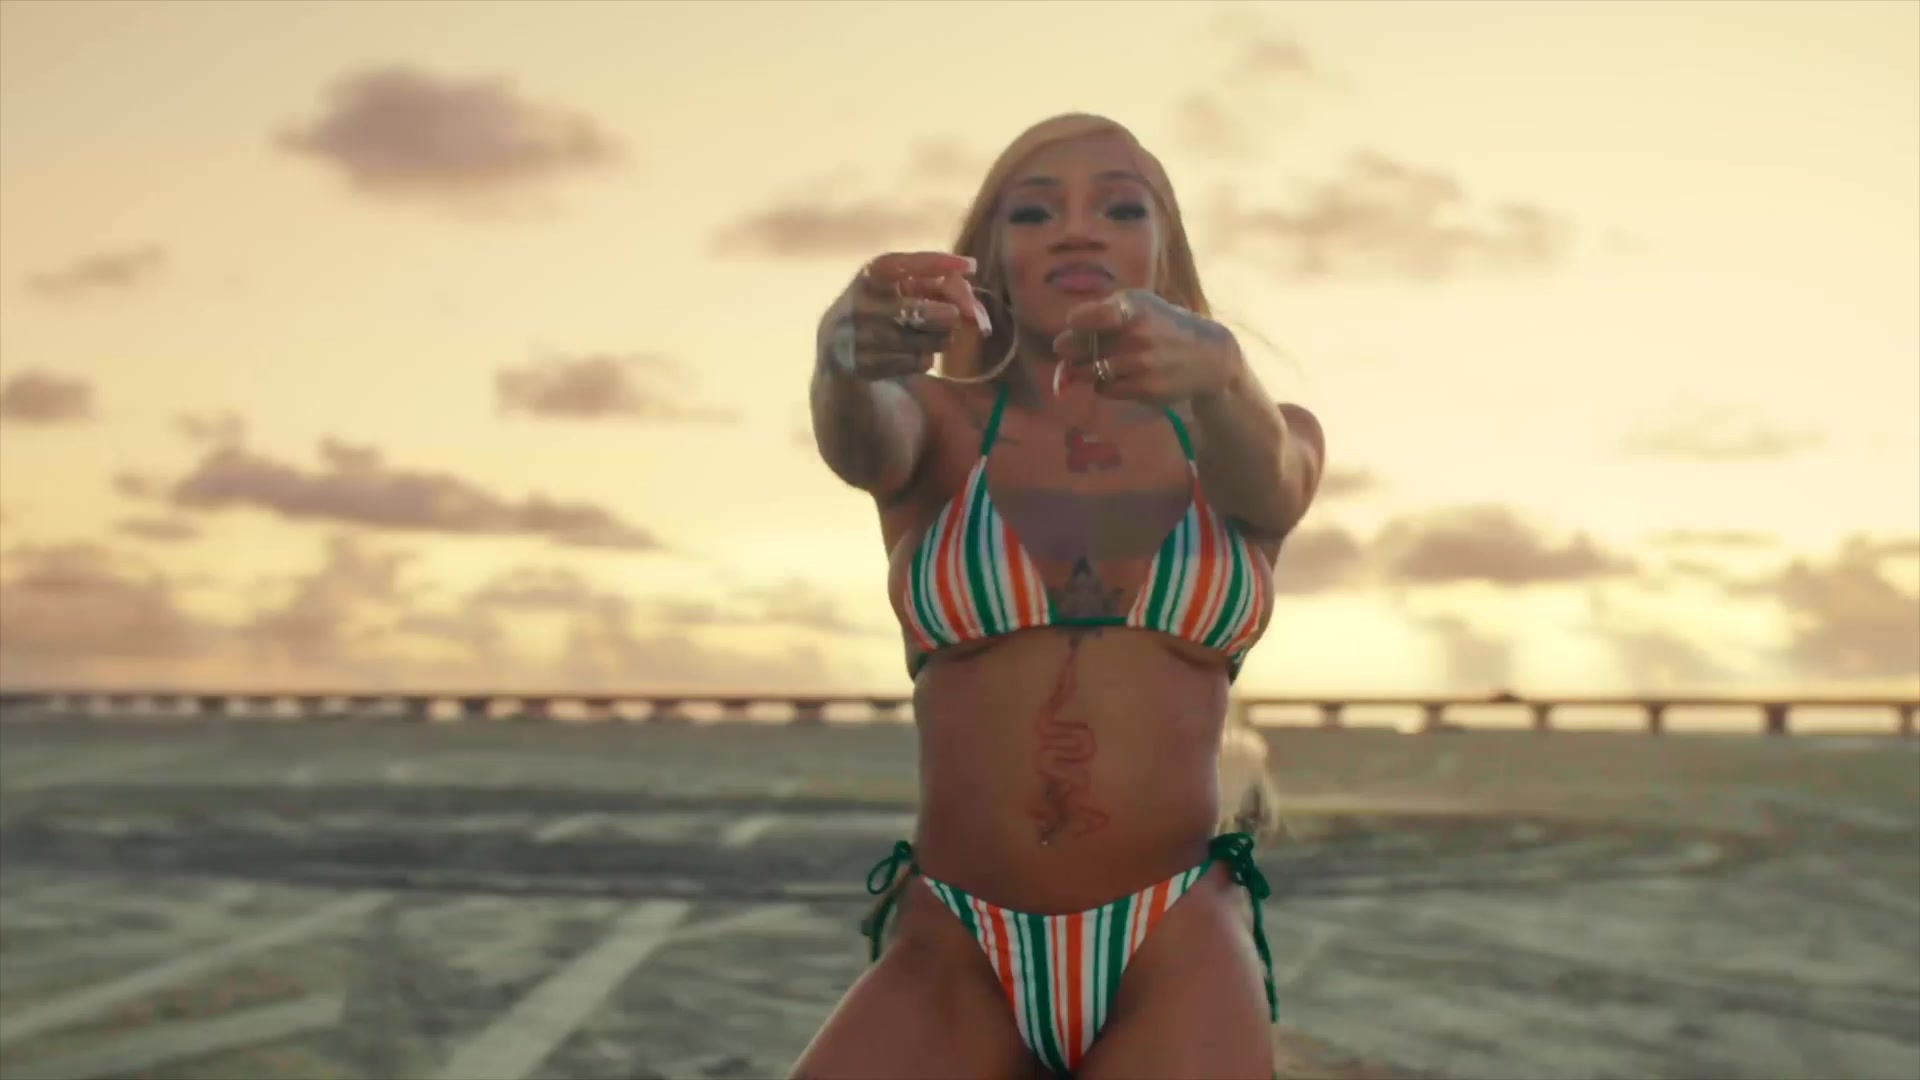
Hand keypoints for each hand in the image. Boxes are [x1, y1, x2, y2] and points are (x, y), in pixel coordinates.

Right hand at [820, 252, 993, 380]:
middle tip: (955, 317)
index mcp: (867, 277)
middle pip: (913, 311)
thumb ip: (938, 287)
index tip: (969, 266)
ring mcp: (854, 339)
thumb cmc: (884, 317)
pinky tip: (920, 356)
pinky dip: (923, 360)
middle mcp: (855, 306)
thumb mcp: (905, 293)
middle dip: (944, 315)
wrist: (841, 360)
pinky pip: (908, 364)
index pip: (901, 264)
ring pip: (914, 341)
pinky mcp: (861, 368)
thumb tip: (971, 297)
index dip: (935, 263)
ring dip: (938, 340)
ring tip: (942, 337)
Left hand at [1050, 289, 1240, 403]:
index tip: (1076, 324)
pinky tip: (1119, 375)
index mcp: (1133, 308)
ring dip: (1085, 369)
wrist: (1207, 357)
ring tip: (1100, 361)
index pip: (1087, 318)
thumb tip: (1062, 341)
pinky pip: (1104, 389)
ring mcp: (1140, 364)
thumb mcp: (1140, 304)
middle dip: (1071, 350)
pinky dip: (1103, 384)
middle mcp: (1136, 335)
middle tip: (1077, 349)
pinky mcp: (1144, 388)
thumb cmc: (1163, 325)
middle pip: (1078, 349)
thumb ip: (1102, 313)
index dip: (1075, 323)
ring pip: (1087, 372)